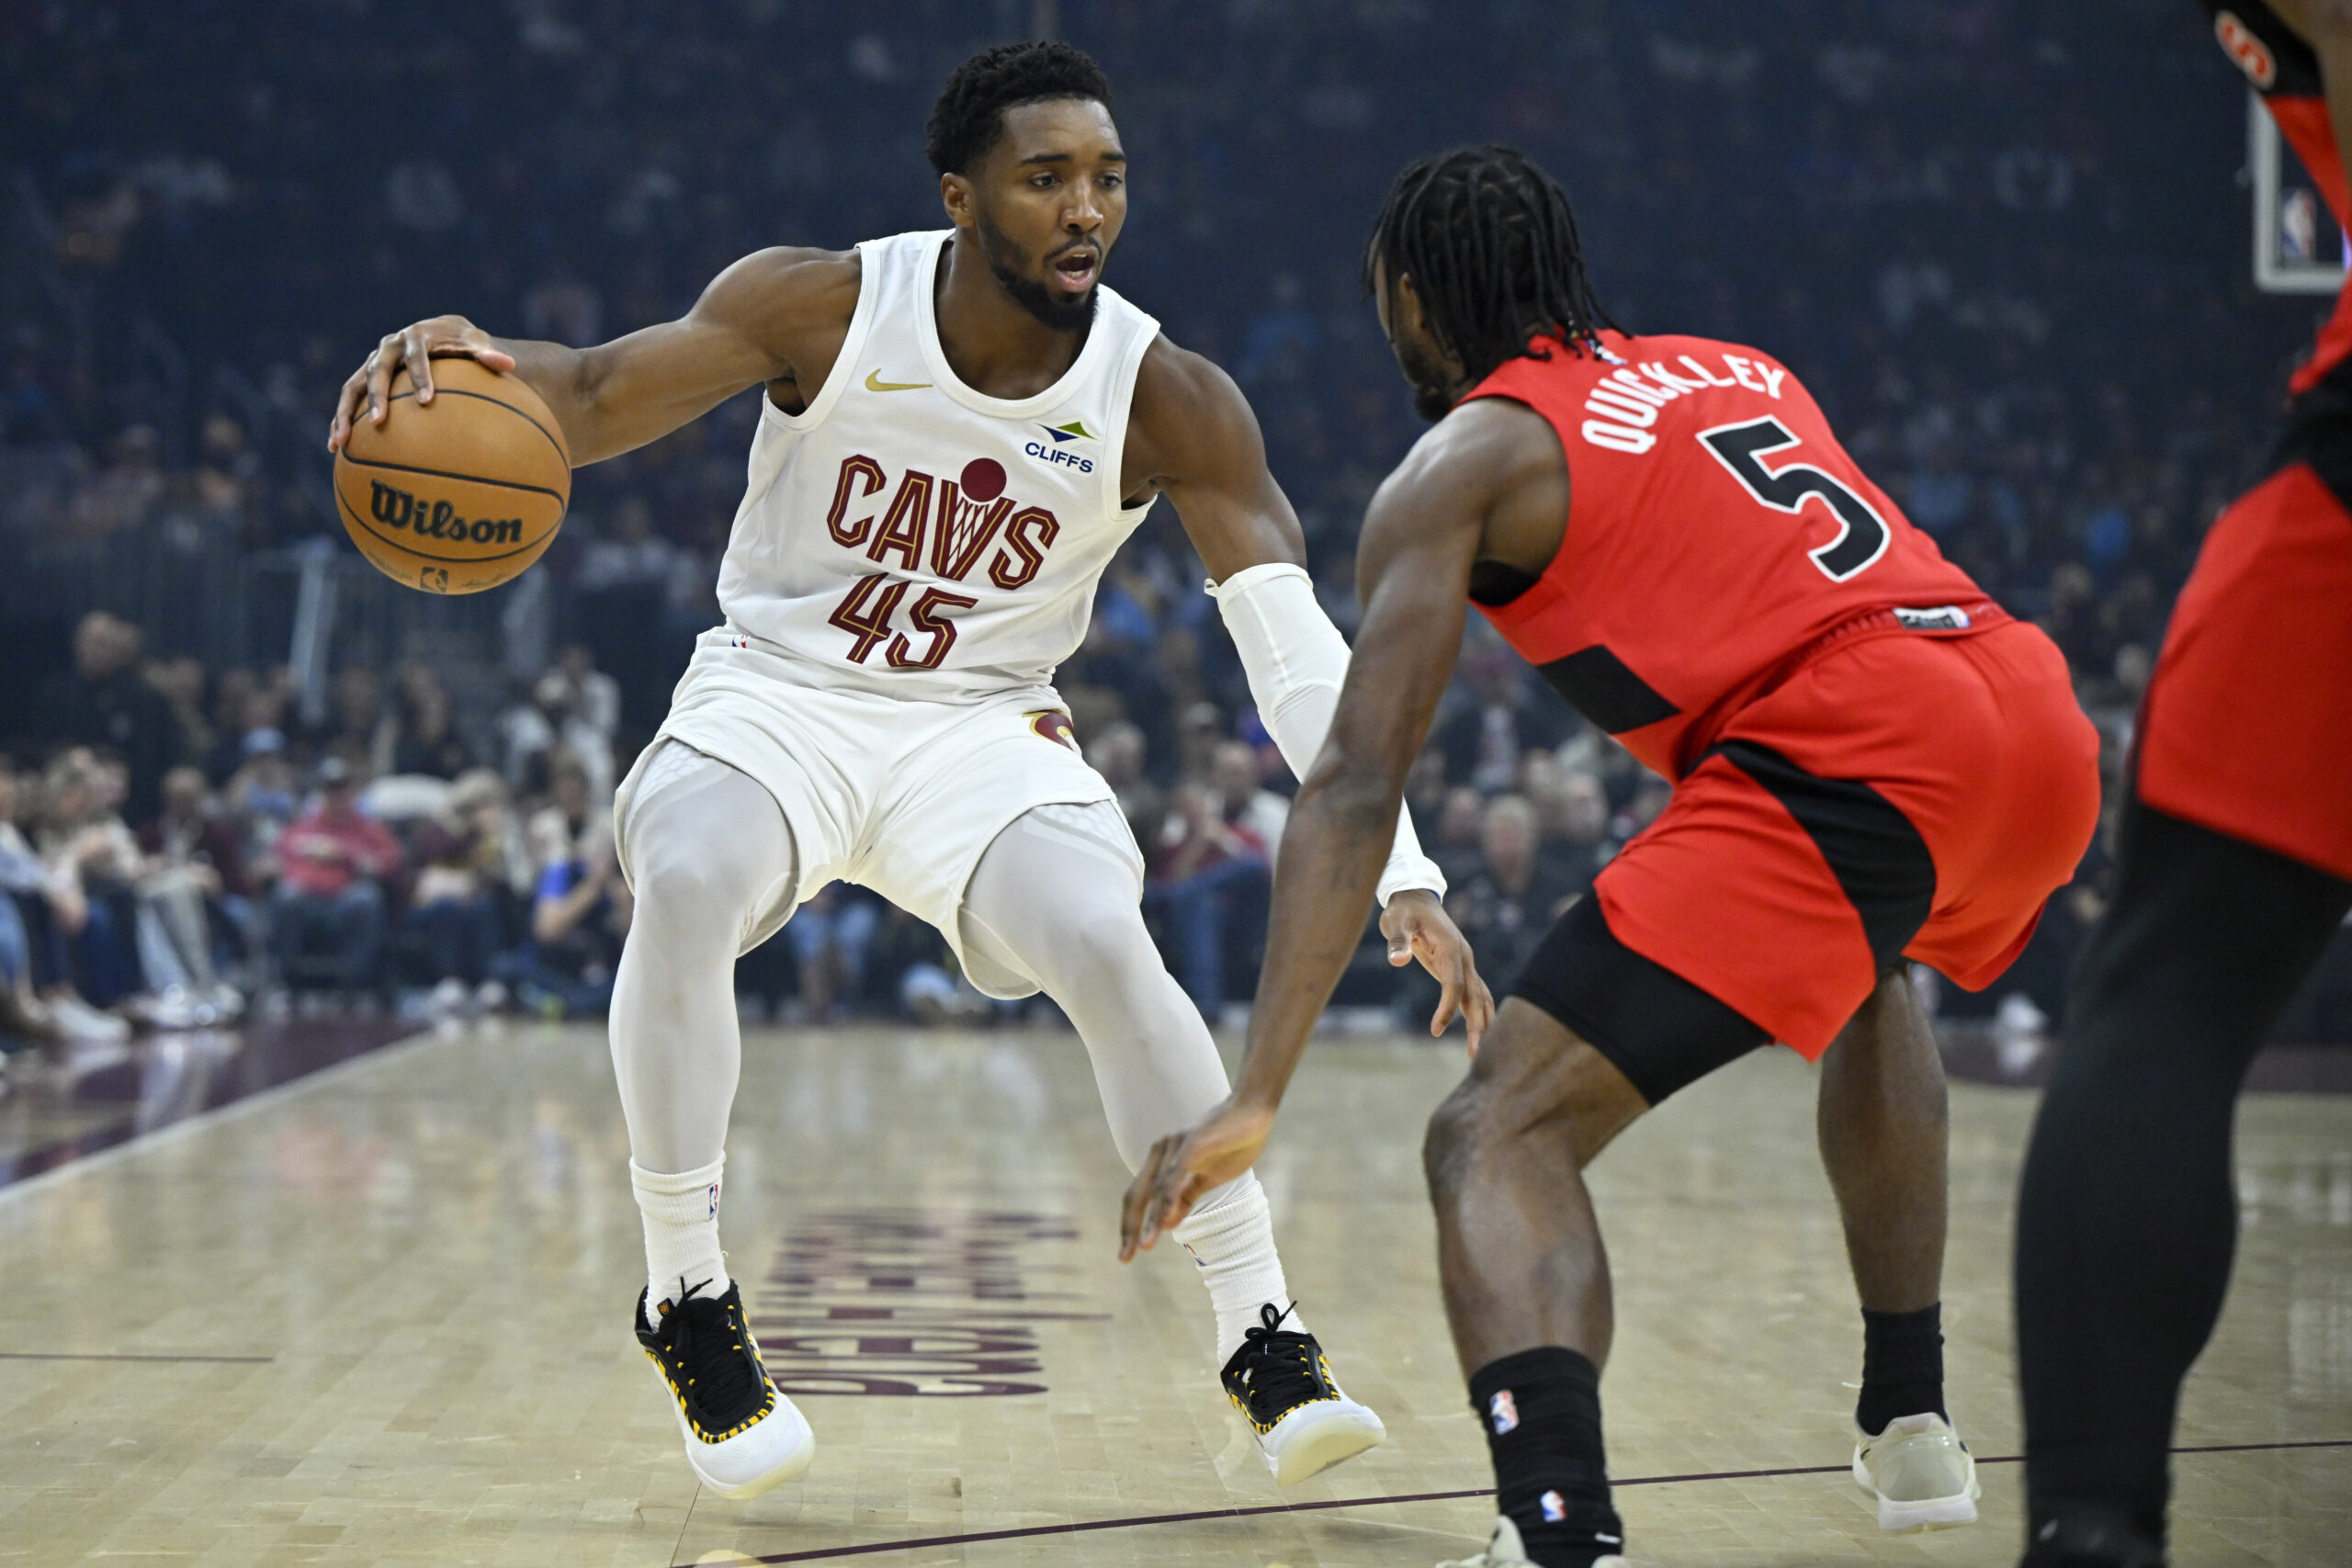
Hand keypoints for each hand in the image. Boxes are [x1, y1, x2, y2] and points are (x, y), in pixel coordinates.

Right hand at [328, 315, 515, 450]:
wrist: (441, 333)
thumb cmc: (463, 343)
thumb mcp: (476, 344)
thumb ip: (487, 354)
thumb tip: (508, 364)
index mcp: (416, 336)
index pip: (417, 355)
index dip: (419, 376)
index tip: (427, 401)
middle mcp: (389, 347)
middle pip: (377, 370)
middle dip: (377, 396)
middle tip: (380, 422)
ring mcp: (373, 362)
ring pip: (353, 386)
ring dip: (345, 413)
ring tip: (342, 441)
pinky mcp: (365, 377)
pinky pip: (349, 400)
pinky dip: (341, 420)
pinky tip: (336, 446)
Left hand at [1118, 1095, 1275, 1260]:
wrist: (1255, 1112)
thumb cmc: (1233, 1143)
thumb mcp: (1207, 1179)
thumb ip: (1185, 1199)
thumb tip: (1167, 1226)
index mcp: (1163, 1161)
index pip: (1138, 1197)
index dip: (1132, 1225)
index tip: (1128, 1254)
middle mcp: (1162, 1151)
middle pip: (1136, 1195)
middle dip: (1130, 1228)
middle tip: (1124, 1258)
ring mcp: (1175, 1146)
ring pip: (1156, 1190)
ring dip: (1149, 1220)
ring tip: (1144, 1247)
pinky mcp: (1192, 1143)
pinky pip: (1176, 1175)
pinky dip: (1168, 1198)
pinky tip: (1165, 1219)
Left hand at [1381, 888, 1495, 1054]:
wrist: (1416, 897)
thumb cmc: (1404, 911)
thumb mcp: (1396, 923)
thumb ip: (1398, 942)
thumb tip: (1398, 959)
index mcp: (1451, 949)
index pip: (1454, 984)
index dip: (1447, 1008)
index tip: (1435, 1030)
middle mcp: (1464, 957)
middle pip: (1475, 995)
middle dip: (1478, 1024)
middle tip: (1475, 1054)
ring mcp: (1465, 962)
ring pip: (1480, 996)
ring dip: (1482, 1022)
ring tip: (1478, 1051)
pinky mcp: (1460, 967)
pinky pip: (1473, 993)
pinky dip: (1477, 1013)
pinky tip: (1478, 1032)